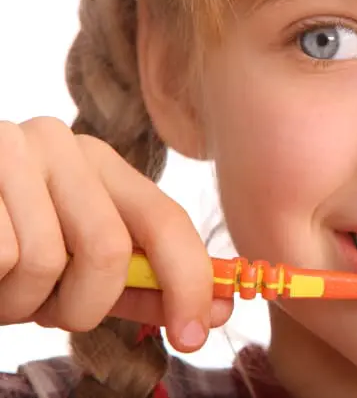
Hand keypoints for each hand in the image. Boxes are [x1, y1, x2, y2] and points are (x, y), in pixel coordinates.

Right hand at [0, 117, 232, 351]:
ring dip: (22, 301)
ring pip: (45, 260)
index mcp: (100, 163)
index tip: (195, 334)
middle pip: (108, 248)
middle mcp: (63, 144)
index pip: (167, 219)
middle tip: (47, 309)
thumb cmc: (6, 248)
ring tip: (2, 284)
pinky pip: (1, 255)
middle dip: (81, 305)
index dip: (188, 280)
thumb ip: (140, 283)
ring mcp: (10, 148)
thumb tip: (213, 309)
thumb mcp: (74, 264)